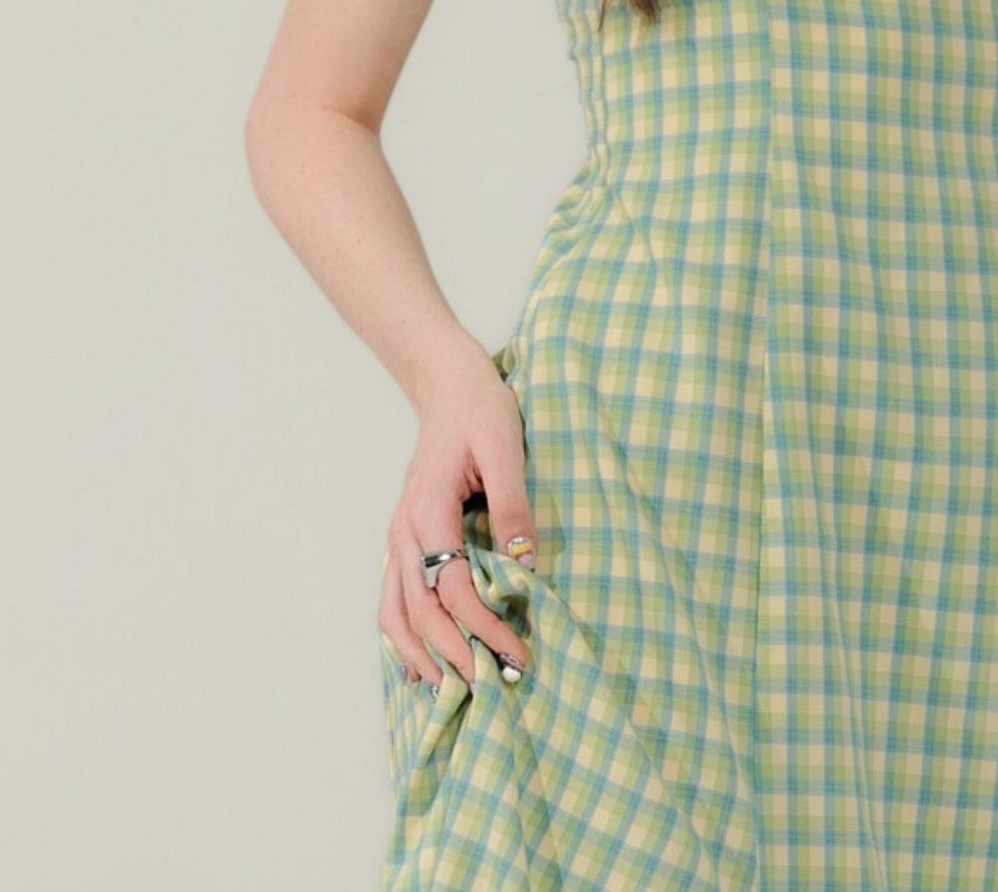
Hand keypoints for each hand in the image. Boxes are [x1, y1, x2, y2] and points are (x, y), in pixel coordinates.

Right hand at [377, 338, 538, 687]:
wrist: (449, 385)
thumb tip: (526, 566)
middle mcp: (404, 530)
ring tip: (451, 690)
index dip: (484, 625)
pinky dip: (405, 635)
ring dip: (421, 654)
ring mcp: (398, 536)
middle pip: (418, 611)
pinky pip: (394, 597)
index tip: (518, 651)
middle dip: (455, 653)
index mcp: (428, 509)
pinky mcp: (405, 538)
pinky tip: (425, 659)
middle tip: (494, 684)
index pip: (451, 586)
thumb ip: (514, 508)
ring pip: (395, 612)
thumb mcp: (507, 450)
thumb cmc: (481, 411)